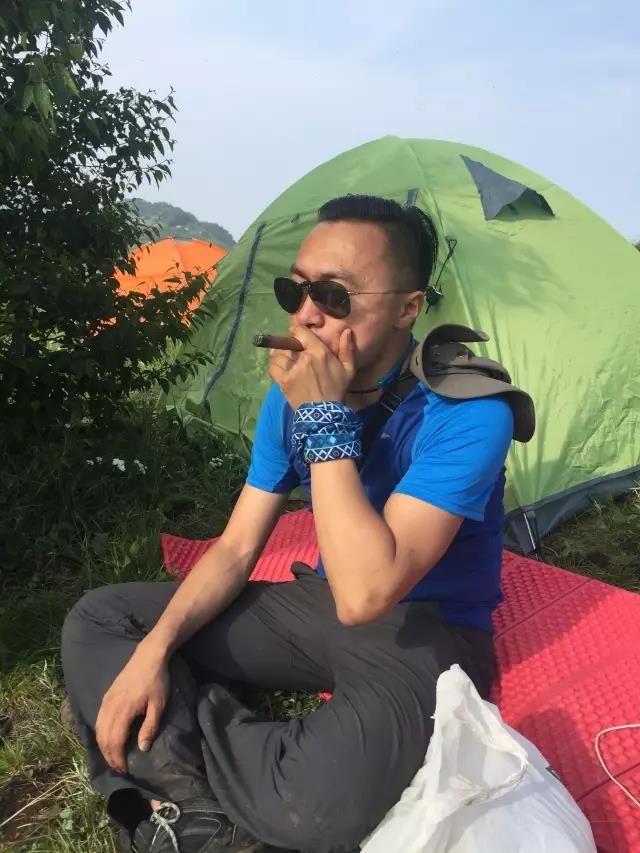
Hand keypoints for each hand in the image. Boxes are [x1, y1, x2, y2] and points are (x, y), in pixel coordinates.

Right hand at [95, 643, 169, 773]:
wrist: (148, 656)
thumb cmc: (157, 680)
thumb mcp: (159, 704)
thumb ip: (150, 727)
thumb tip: (142, 749)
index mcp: (123, 710)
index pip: (115, 741)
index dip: (118, 758)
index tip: (124, 769)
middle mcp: (110, 707)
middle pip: (103, 738)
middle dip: (109, 756)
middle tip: (118, 768)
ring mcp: (106, 701)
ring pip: (98, 730)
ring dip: (103, 747)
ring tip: (113, 758)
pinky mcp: (106, 697)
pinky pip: (98, 720)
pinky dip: (100, 734)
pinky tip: (108, 740)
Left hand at [268, 325, 355, 409]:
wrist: (324, 413)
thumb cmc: (337, 390)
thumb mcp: (348, 370)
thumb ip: (347, 349)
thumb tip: (346, 331)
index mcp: (318, 352)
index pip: (300, 331)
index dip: (298, 331)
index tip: (300, 336)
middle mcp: (302, 358)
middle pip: (289, 341)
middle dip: (291, 343)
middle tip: (295, 349)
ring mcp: (290, 370)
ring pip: (279, 353)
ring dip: (282, 353)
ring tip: (287, 357)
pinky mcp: (282, 381)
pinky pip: (273, 366)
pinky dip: (274, 363)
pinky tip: (280, 365)